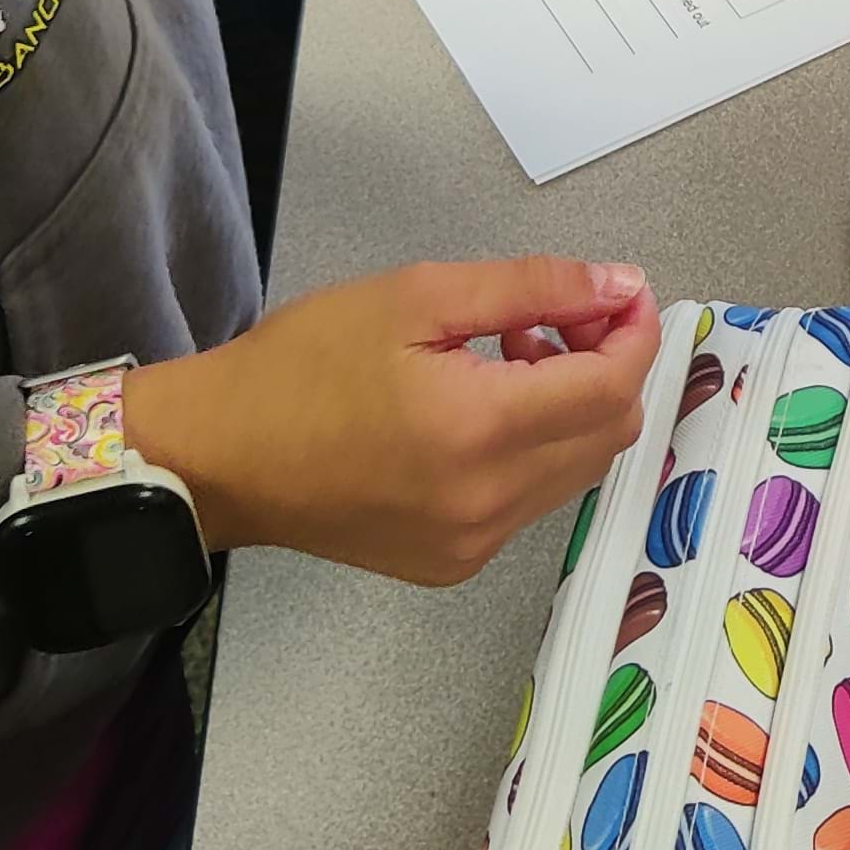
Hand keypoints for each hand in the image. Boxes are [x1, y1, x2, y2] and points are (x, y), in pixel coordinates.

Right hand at [121, 259, 662, 584]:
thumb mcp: (417, 296)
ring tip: (512, 354)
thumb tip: (618, 285)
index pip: (612, 388)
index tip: (622, 293)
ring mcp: (472, 544)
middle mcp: (488, 503)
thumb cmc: (302, 365)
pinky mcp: (451, 564)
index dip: (633, 333)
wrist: (216, 458)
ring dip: (570, 407)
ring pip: (575, 469)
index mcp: (480, 432)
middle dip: (606, 366)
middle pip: (607, 433)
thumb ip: (531, 289)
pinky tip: (482, 409)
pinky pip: (531, 501)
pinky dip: (533, 449)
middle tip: (558, 317)